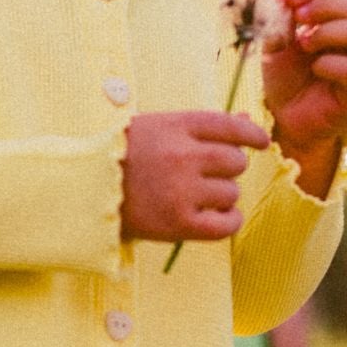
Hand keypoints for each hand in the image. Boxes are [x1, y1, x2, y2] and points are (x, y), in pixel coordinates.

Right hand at [121, 108, 271, 244]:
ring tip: (198, 197)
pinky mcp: (179, 224)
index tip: (261, 142)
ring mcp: (182, 191)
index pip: (232, 126)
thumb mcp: (158, 128)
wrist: (85, 191)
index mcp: (177, 126)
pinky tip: (215, 217)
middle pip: (236, 162)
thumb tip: (248, 123)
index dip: (252, 134)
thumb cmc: (124, 156)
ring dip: (222, 196)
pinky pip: (227, 224)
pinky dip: (228, 221)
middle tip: (206, 175)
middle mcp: (183, 156)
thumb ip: (202, 127)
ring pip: (232, 193)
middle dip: (227, 168)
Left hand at [260, 0, 346, 160]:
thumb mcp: (279, 44)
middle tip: (299, 18)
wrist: (286, 119)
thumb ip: (282, 20)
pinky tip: (316, 67)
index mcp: (341, 24)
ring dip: (330, 32)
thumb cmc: (287, 79)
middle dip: (326, 7)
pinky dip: (334, 64)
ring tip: (303, 42)